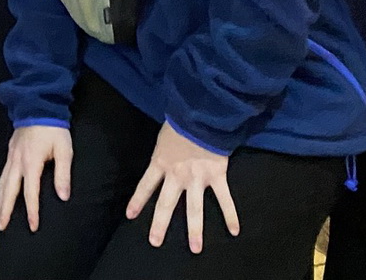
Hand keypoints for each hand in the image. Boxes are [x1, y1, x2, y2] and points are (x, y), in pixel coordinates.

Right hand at [0, 124, 72, 233]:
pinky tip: (0, 193)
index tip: (33, 227)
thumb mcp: (64, 150)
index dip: (32, 211)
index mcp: (31, 162)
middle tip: (1, 226)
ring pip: (3, 182)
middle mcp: (17, 161)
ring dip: (0, 200)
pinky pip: (2, 173)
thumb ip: (62, 174)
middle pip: (9, 190)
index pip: (30, 192)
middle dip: (6, 209)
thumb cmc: (54, 129)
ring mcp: (12, 156)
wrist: (38, 105)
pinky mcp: (10, 151)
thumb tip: (63, 196)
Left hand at [125, 122, 237, 252]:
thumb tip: (163, 157)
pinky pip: (224, 199)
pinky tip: (234, 231)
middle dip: (160, 225)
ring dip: (195, 230)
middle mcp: (176, 175)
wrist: (200, 115)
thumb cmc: (179, 122)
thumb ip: (163, 151)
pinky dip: (230, 215)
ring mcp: (197, 178)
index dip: (137, 201)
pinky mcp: (216, 176)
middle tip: (155, 242)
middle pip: (165, 204)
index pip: (145, 185)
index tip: (130, 216)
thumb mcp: (163, 137)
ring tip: (196, 249)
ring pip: (194, 209)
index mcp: (160, 163)